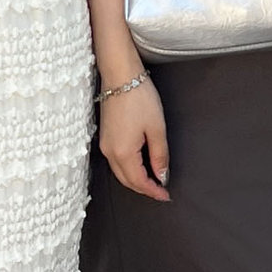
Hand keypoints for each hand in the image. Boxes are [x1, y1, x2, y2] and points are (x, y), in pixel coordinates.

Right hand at [98, 76, 169, 200]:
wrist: (120, 76)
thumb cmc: (138, 98)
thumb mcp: (157, 128)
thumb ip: (159, 155)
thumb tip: (162, 175)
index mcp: (123, 152)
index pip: (139, 181)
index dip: (153, 191)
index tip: (166, 195)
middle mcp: (110, 152)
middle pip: (127, 181)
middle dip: (144, 189)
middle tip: (161, 191)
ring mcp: (105, 144)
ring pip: (120, 173)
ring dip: (136, 180)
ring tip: (154, 180)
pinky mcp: (105, 137)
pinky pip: (116, 162)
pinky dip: (129, 169)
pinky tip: (140, 166)